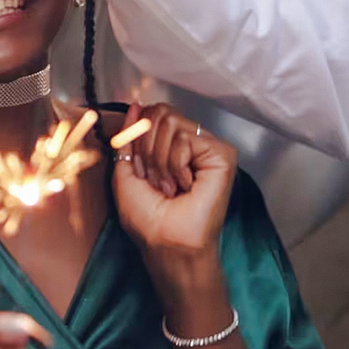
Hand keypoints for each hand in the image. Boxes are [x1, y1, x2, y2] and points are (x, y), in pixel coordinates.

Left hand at [113, 103, 237, 272]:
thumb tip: (136, 106)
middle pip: (160, 113)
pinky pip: (185, 138)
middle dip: (148, 150)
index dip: (138, 138)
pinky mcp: (223, 154)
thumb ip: (129, 137)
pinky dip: (175, 163)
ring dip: (161, 160)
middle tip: (158, 181)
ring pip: (171, 122)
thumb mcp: (126, 173)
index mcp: (172, 146)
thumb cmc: (148, 219)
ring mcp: (209, 147)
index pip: (152, 114)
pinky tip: (186, 184)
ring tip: (172, 186)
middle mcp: (192, 143)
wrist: (167, 243)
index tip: (142, 171)